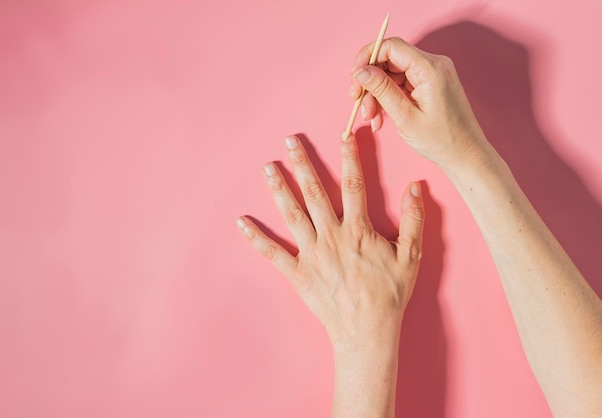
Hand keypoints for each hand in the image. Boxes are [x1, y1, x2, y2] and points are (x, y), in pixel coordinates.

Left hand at [236, 134, 424, 351]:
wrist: (367, 331)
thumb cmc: (389, 295)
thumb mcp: (411, 256)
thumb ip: (414, 219)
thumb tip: (417, 187)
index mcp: (358, 229)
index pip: (354, 184)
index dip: (350, 157)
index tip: (345, 135)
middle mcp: (331, 235)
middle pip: (315, 192)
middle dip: (302, 163)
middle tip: (289, 140)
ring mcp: (311, 253)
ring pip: (292, 214)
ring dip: (279, 189)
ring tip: (267, 168)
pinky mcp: (297, 273)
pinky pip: (272, 253)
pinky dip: (256, 238)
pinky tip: (241, 223)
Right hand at [349, 37, 490, 169]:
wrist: (464, 154)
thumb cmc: (441, 140)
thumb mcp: (404, 116)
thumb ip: (381, 89)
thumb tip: (360, 71)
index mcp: (430, 68)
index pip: (391, 46)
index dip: (367, 58)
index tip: (353, 78)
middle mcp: (433, 65)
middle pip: (388, 60)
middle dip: (370, 82)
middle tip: (358, 104)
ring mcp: (432, 74)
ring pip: (391, 74)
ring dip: (376, 95)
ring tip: (372, 118)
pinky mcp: (429, 84)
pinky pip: (400, 84)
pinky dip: (387, 99)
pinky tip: (381, 118)